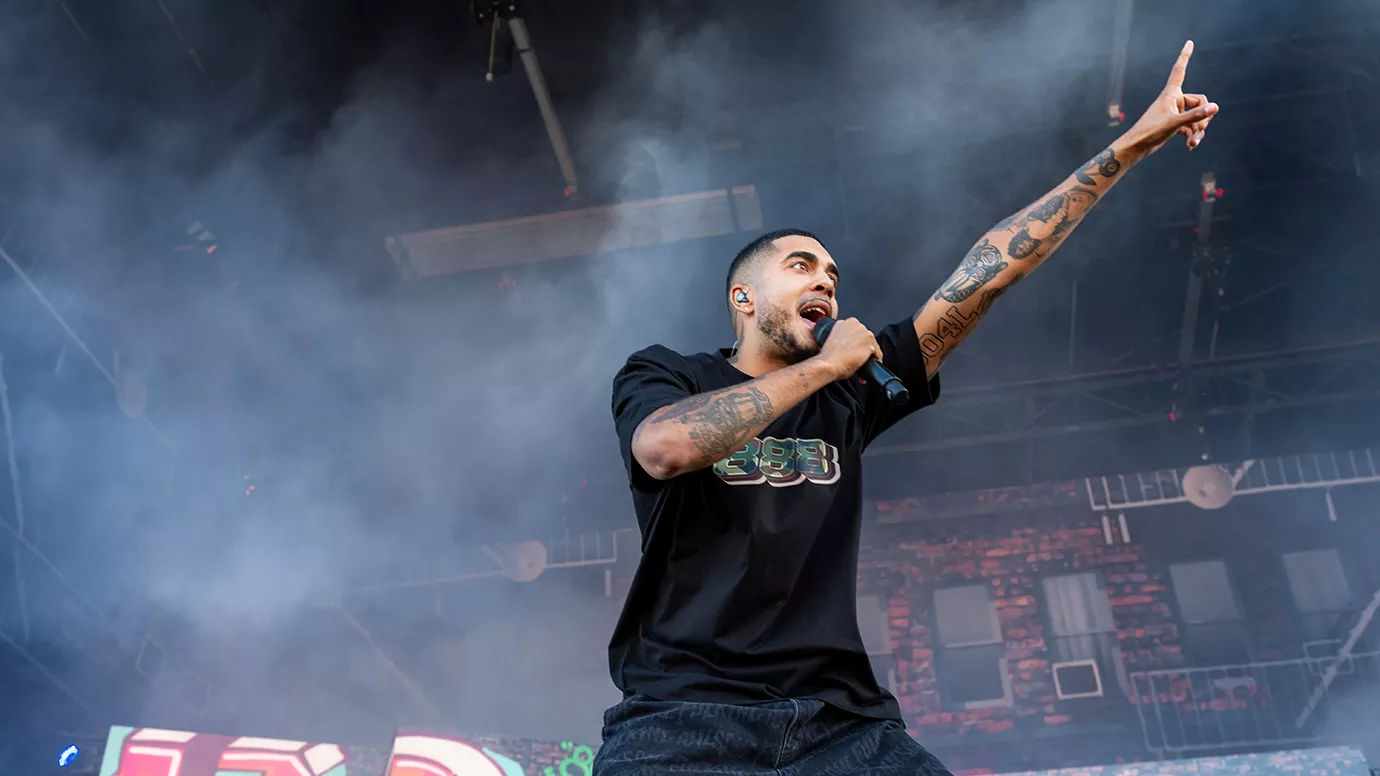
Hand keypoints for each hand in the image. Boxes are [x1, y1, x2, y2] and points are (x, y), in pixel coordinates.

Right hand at [815, 318, 879, 379]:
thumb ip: (842, 338)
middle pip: (865, 337)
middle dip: (863, 347)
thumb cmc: (827, 357)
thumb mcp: (832, 341)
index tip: (853, 350)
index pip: (856, 332)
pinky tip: (870, 367)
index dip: (855, 343)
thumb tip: (848, 347)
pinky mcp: (870, 343)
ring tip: (862, 363)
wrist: (828, 364)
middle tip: (857, 358)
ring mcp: (864, 332)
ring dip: (869, 354)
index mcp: (843, 322)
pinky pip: (878, 353)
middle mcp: (855, 324)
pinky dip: (875, 360)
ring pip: (872, 344)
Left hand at [1123, 41, 1218, 155]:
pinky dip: (1192, 135)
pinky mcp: (1174, 124)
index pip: (1179, 70)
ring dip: (1198, 130)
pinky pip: (1191, 126)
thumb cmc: (1149, 132)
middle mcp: (1173, 101)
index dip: (1184, 56)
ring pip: (1197, 117)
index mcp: (1170, 94)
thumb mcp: (1175, 123)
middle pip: (1201, 101)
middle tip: (1200, 129)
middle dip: (1203, 117)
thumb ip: (1196, 116)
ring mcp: (1174, 113)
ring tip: (1193, 143)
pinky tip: (1190, 146)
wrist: (1135, 148)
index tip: (1189, 42)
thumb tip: (1215, 108)